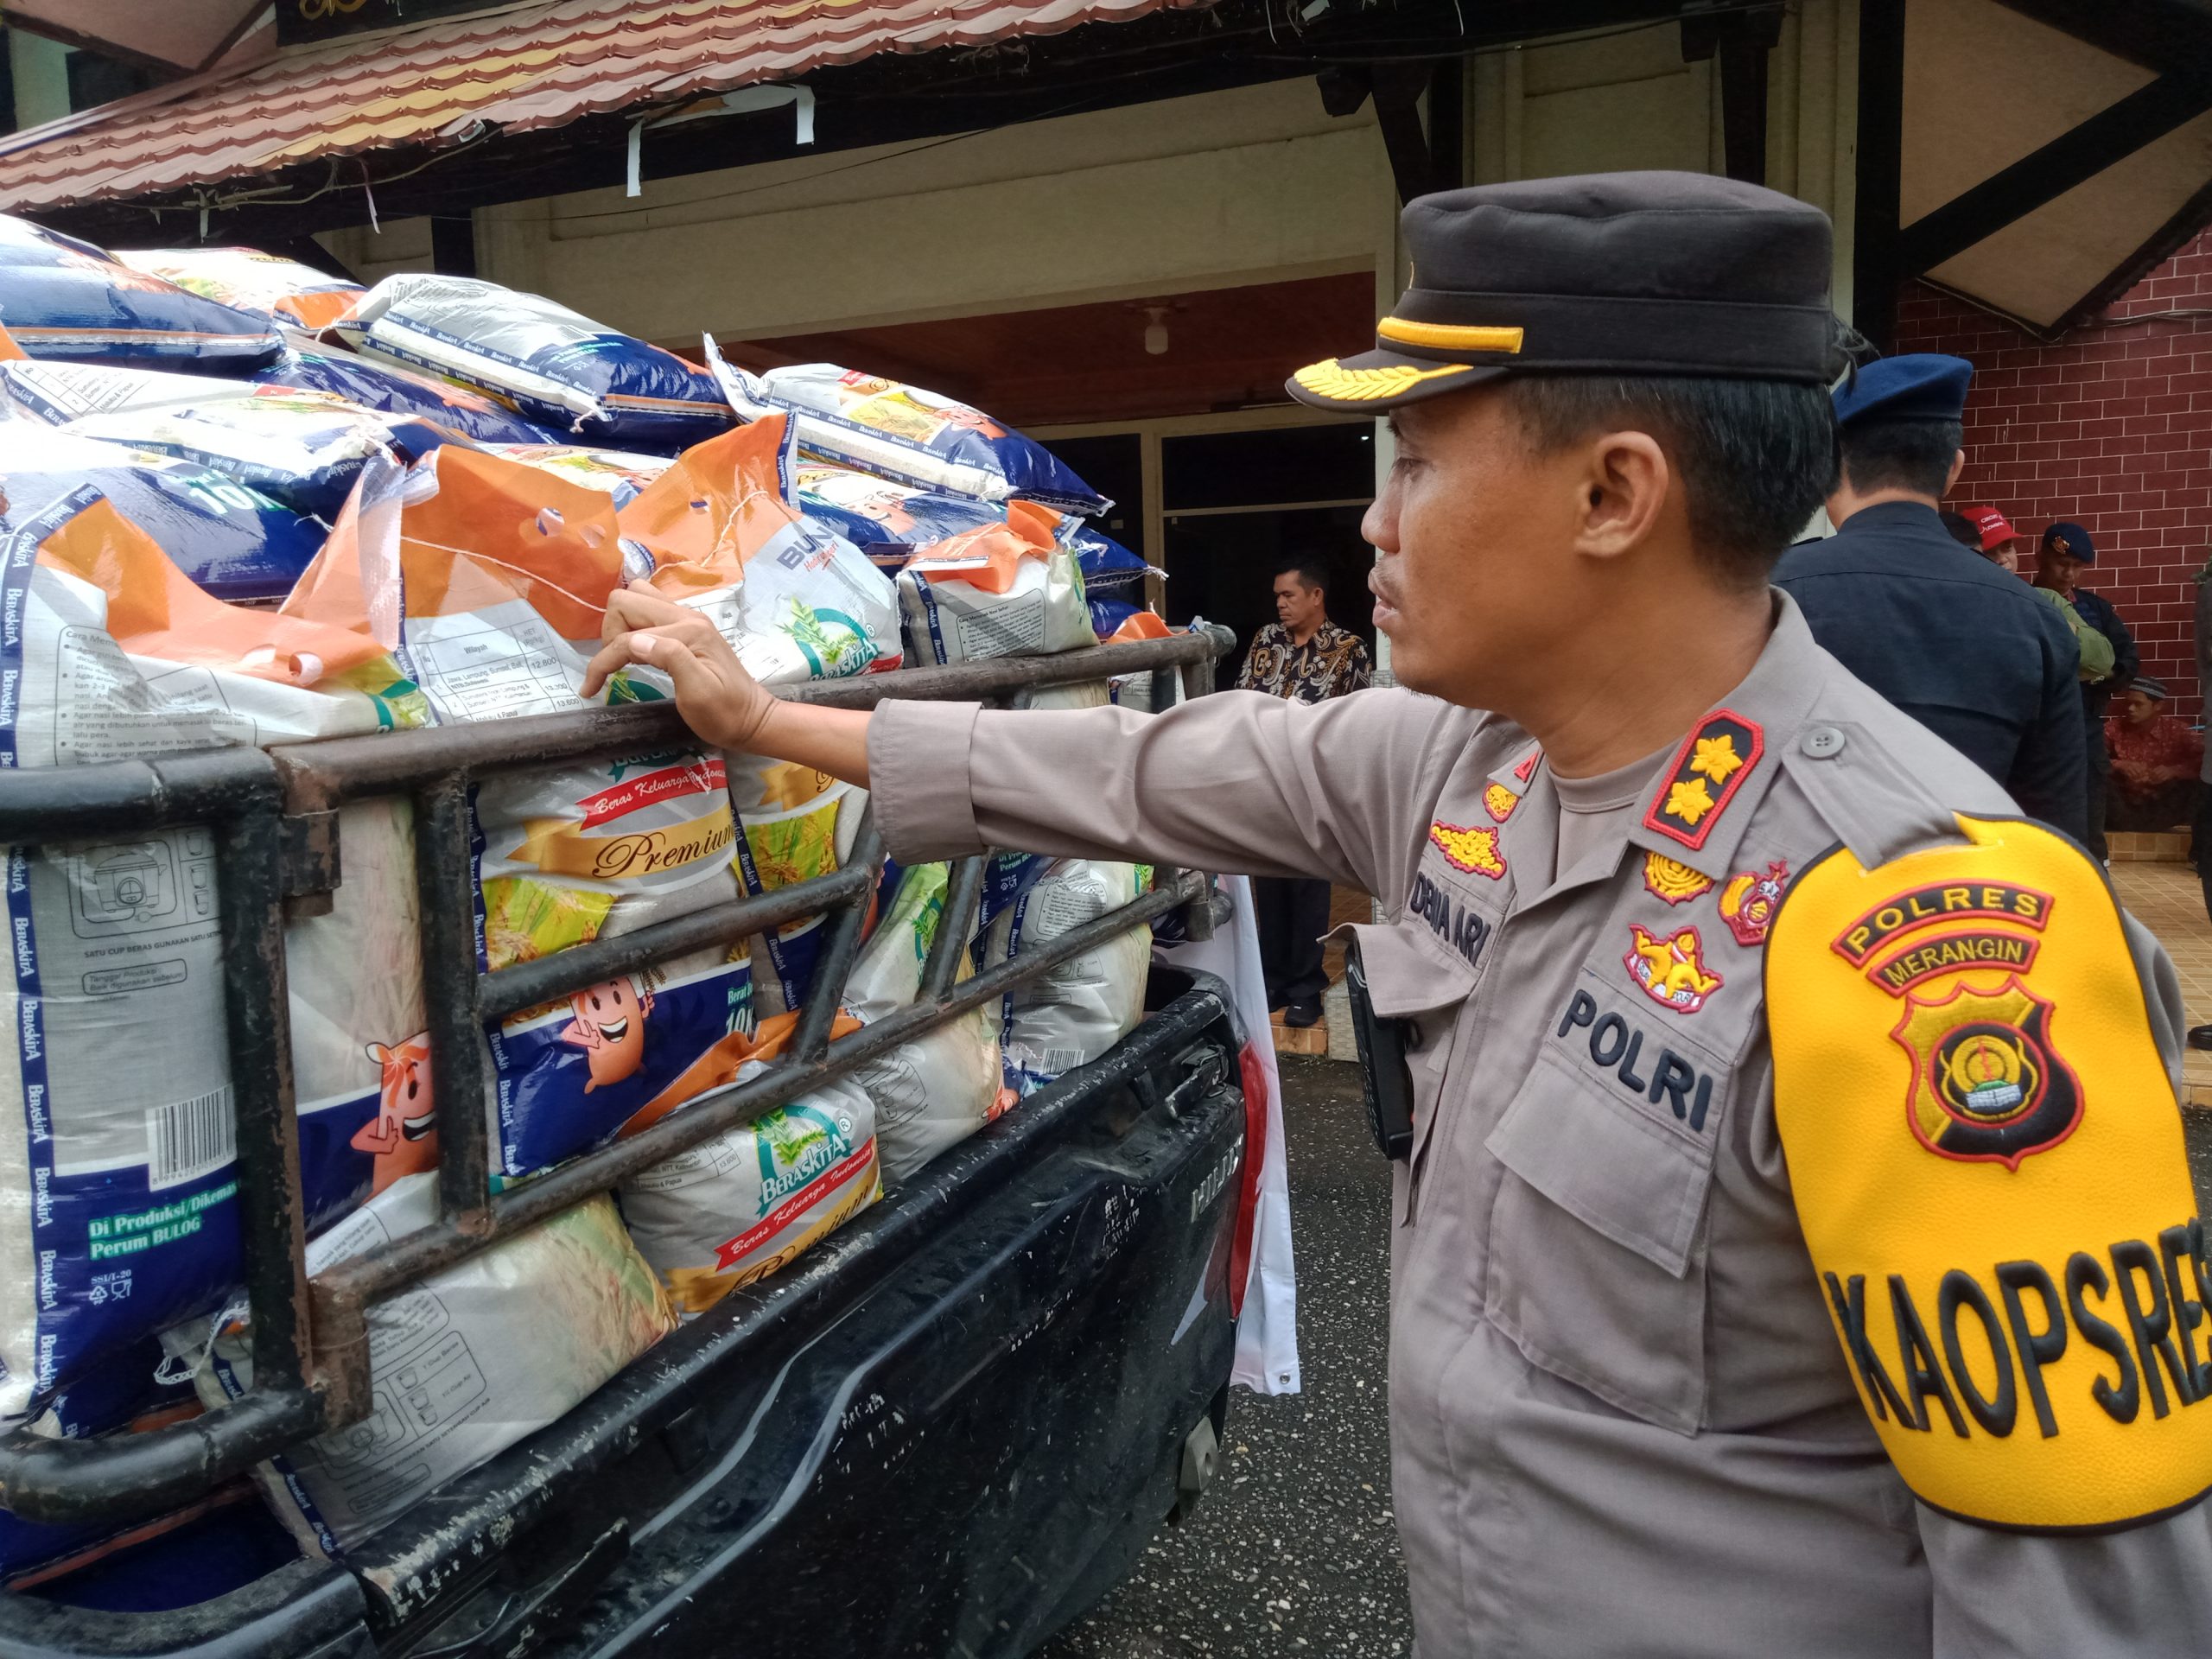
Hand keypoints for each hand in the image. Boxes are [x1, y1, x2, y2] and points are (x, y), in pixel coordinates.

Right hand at [581, 581, 776, 751]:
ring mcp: (687, 618)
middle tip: (612, 667)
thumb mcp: (698, 693)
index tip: (590, 689)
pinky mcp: (687, 627)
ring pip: (636, 598)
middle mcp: (686, 615)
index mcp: (688, 631)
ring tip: (622, 658)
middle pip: (625, 600)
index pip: (628, 636)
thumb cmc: (725, 714)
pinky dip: (632, 626)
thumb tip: (634, 641)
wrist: (753, 719)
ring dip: (619, 625)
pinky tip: (636, 653)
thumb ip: (670, 659)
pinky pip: (648, 610)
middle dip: (608, 633)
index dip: (603, 662)